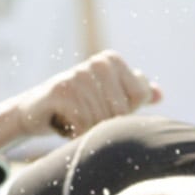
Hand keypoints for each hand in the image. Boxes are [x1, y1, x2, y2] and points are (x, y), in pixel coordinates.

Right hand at [15, 50, 161, 138]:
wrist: (35, 112)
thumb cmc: (78, 106)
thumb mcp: (108, 98)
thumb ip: (134, 94)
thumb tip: (159, 95)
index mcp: (111, 60)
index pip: (139, 96)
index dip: (124, 112)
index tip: (103, 107)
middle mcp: (97, 62)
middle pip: (122, 110)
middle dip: (105, 124)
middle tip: (85, 117)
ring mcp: (78, 74)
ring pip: (103, 120)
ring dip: (89, 131)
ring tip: (75, 120)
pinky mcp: (61, 91)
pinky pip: (84, 125)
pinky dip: (76, 134)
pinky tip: (65, 125)